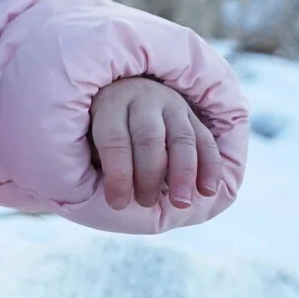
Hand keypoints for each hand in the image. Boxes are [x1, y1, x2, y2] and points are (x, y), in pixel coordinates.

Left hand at [88, 77, 222, 211]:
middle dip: (150, 175)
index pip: (115, 140)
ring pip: (182, 139)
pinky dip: (210, 167)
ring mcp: (172, 106)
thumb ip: (98, 161)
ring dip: (184, 174)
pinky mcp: (193, 116)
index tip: (117, 204)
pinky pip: (206, 141)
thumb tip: (111, 197)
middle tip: (147, 203)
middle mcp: (143, 100)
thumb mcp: (89, 137)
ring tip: (181, 204)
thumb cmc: (102, 128)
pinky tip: (208, 191)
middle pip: (149, 138)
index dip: (118, 175)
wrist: (126, 93)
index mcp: (110, 104)